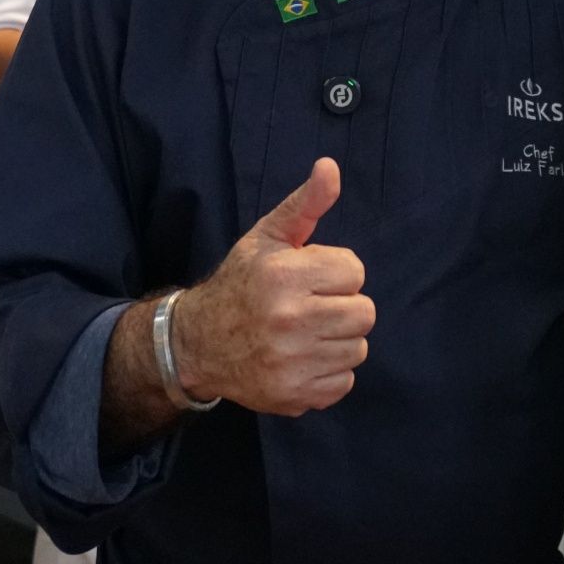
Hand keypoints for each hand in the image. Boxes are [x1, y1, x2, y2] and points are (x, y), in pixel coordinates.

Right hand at [171, 159, 373, 416]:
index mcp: (285, 275)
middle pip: (364, 313)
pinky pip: (344, 382)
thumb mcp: (269, 236)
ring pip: (357, 348)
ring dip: (338, 339)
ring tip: (307, 331)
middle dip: (343, 305)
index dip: (336, 271)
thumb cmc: (242, 282)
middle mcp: (289, 321)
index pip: (355, 271)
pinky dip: (329, 371)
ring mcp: (291, 364)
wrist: (199, 342)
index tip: (311, 276)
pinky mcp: (294, 396)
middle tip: (313, 304)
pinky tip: (303, 357)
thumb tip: (330, 166)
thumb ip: (306, 203)